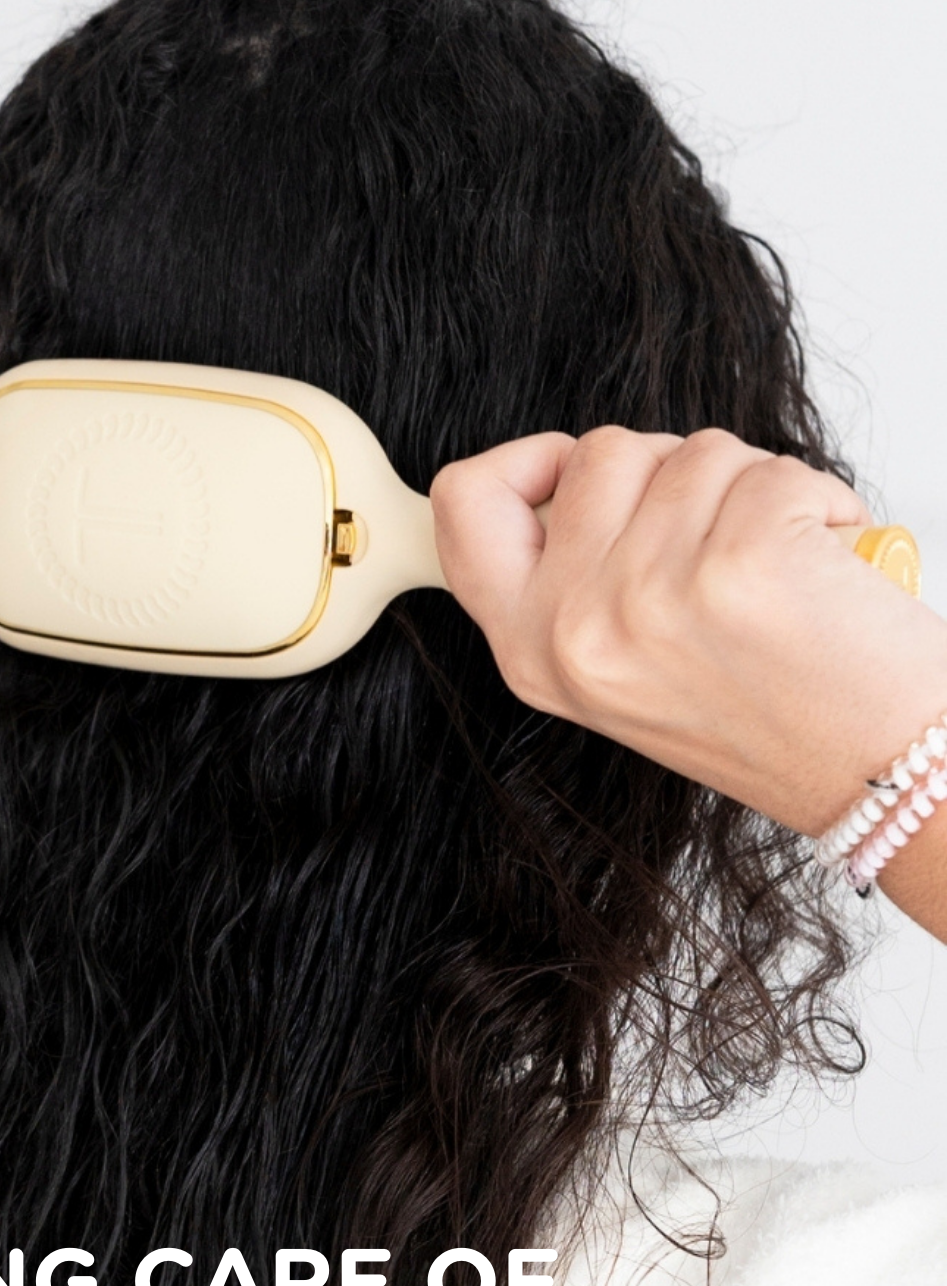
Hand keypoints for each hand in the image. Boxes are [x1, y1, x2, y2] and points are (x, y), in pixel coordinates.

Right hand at [430, 428, 946, 850]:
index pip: (464, 505)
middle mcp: (573, 630)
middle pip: (596, 454)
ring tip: (776, 568)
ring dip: (751, 489)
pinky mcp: (738, 564)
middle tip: (712, 549)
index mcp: (531, 652)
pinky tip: (821, 565)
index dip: (522, 461)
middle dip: (669, 474)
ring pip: (692, 451)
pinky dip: (818, 499)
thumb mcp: (620, 667)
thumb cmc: (773, 721)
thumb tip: (574, 473)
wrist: (879, 776)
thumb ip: (572, 576)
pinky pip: (773, 468)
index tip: (572, 472)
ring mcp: (648, 597)